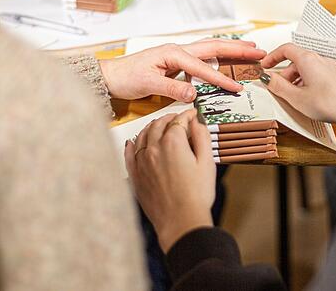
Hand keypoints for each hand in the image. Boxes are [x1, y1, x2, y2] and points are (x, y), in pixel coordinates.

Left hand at [100, 39, 266, 101]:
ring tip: (250, 49)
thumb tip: (194, 94)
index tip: (237, 87)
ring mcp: (178, 55)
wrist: (110, 76)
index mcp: (173, 54)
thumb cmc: (126, 77)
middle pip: (214, 48)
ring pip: (210, 50)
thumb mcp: (147, 84)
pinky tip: (226, 60)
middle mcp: (178, 51)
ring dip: (231, 50)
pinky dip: (218, 57)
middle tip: (259, 51)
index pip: (203, 68)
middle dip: (238, 49)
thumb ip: (172, 89)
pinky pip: (203, 58)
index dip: (221, 79)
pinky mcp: (176, 63)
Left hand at [125, 109, 216, 251]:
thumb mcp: (207, 163)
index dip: (188, 115)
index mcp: (173, 143)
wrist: (180, 221)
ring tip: (159, 125)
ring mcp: (141, 162)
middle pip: (159, 124)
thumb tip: (197, 122)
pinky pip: (129, 153)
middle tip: (178, 117)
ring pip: (142, 135)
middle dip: (170, 117)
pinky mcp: (135, 175)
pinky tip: (132, 141)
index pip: (179, 120)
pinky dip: (131, 143)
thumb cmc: (196, 196)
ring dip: (152, 126)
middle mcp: (153, 149)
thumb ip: (202, 137)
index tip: (193, 114)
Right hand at [261, 44, 335, 156]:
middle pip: (296, 61)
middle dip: (284, 74)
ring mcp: (330, 67)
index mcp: (308, 60)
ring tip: (293, 97)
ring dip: (296, 80)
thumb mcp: (296, 98)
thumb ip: (278, 86)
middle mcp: (320, 59)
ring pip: (307, 69)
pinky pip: (317, 75)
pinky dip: (307, 83)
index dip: (273, 57)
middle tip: (277, 88)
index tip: (265, 65)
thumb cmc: (330, 103)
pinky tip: (309, 99)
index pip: (286, 49)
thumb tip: (266, 77)